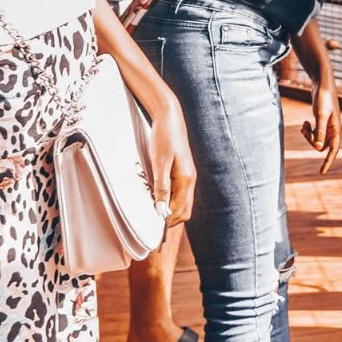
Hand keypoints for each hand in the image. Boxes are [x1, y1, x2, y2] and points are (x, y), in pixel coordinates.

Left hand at [149, 102, 197, 226]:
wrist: (169, 117)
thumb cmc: (164, 138)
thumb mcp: (159, 163)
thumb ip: (161, 188)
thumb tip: (161, 210)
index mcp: (186, 180)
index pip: (182, 211)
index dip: (168, 220)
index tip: (153, 224)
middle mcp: (190, 180)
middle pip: (184, 209)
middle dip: (170, 217)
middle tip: (151, 218)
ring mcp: (186, 176)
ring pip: (181, 202)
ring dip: (168, 208)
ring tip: (152, 207)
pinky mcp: (181, 171)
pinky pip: (177, 192)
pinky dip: (168, 199)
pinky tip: (155, 195)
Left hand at [300, 85, 341, 173]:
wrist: (322, 83)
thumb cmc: (324, 97)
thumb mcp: (321, 115)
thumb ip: (320, 132)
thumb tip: (318, 149)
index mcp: (336, 129)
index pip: (333, 150)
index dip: (328, 162)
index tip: (321, 173)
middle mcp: (333, 129)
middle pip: (322, 145)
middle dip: (311, 141)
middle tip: (304, 131)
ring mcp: (327, 125)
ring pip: (317, 139)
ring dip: (309, 136)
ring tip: (303, 126)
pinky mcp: (321, 120)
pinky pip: (315, 132)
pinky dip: (308, 130)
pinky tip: (304, 123)